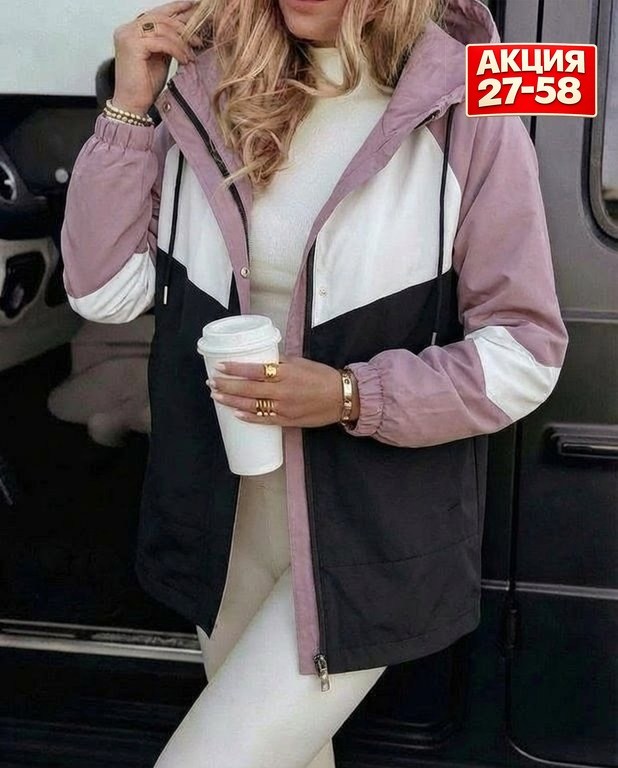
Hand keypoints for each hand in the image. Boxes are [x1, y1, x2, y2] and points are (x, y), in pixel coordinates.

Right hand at [112, 1, 201, 115]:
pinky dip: (177, 50)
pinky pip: (162, 42)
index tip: (193, 6)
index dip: (175, 8)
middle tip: (198, 41)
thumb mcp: (160, 57)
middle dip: (183, 28)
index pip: (157, 14)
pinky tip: (184, 60)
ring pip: (163, 29)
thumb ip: (167, 41)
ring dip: (182, 42)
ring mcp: (128, 35)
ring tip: (191, 55)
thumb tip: (186, 29)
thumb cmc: (145, 85)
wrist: (132, 104)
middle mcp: (127, 29)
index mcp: (132, 30)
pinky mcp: (132, 45)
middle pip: (161, 18)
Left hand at [205, 355, 359, 427]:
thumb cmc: (322, 376)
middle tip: (211, 383)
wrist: (341, 397)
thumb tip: (260, 358)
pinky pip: (264, 420)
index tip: (220, 366)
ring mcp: (284, 408)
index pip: (254, 370)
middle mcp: (282, 391)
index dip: (235, 369)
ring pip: (252, 406)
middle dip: (227, 386)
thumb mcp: (300, 362)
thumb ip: (279, 361)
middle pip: (248, 389)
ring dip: (232, 402)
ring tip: (217, 397)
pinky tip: (236, 414)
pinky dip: (248, 418)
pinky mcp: (288, 420)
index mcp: (285, 373)